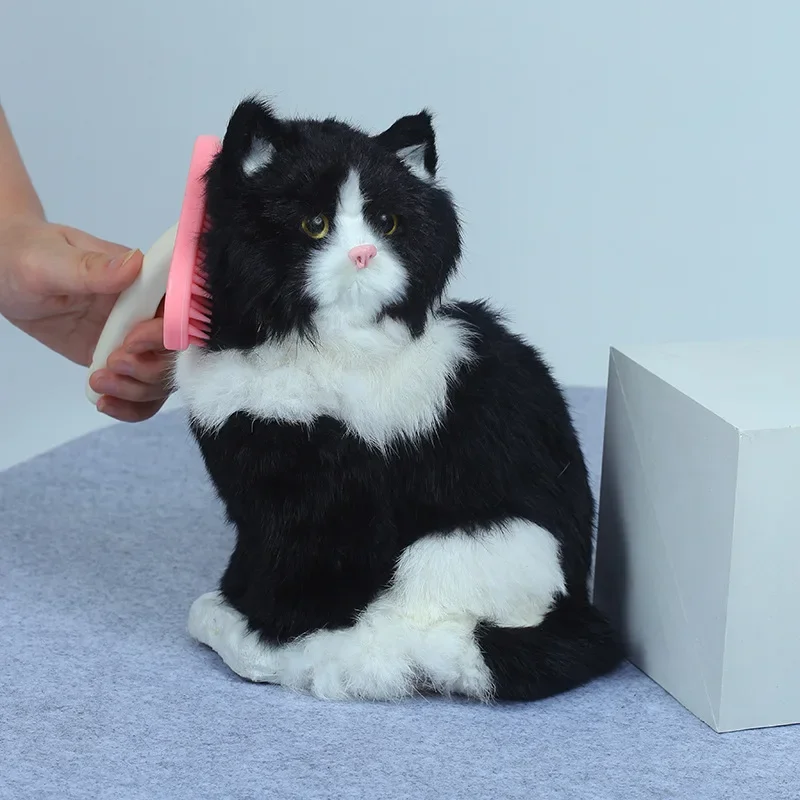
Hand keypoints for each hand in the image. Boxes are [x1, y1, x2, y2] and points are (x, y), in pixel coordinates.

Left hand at [0, 214, 172, 421]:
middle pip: (177, 353)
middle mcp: (147, 312)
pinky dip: (132, 407)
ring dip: (137, 390)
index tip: (132, 340)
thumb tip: (134, 264)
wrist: (6, 276)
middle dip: (149, 367)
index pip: (181, 310)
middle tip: (111, 363)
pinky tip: (104, 403)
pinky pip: (141, 392)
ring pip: (162, 378)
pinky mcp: (119, 361)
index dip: (167, 333)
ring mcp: (135, 339)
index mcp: (143, 280)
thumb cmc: (27, 256)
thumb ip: (92, 267)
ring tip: (98, 382)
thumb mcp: (52, 261)